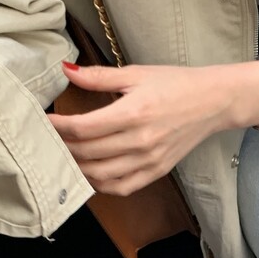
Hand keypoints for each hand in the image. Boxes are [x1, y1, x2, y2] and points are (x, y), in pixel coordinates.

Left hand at [47, 60, 258, 195]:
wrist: (213, 102)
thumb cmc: (176, 84)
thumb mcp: (136, 74)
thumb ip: (98, 76)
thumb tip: (66, 71)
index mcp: (134, 113)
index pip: (83, 128)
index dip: (58, 127)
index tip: (45, 121)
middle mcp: (140, 141)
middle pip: (87, 152)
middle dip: (62, 146)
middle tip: (48, 138)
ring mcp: (149, 160)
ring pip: (100, 174)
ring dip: (77, 167)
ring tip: (64, 155)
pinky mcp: (156, 172)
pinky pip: (121, 187)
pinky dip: (100, 184)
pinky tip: (90, 173)